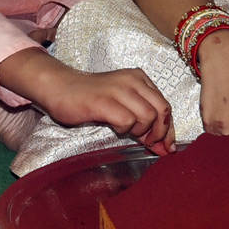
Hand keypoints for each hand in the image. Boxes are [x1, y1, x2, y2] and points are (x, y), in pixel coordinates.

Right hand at [13, 51, 174, 155]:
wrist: (60, 87)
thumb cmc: (91, 99)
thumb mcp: (122, 107)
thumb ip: (143, 125)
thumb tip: (164, 150)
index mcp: (139, 78)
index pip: (165, 105)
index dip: (168, 130)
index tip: (167, 147)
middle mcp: (132, 80)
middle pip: (162, 110)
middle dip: (159, 133)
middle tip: (148, 144)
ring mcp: (118, 89)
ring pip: (148, 116)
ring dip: (140, 131)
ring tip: (125, 131)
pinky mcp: (103, 101)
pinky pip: (127, 120)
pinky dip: (124, 130)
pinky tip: (114, 127)